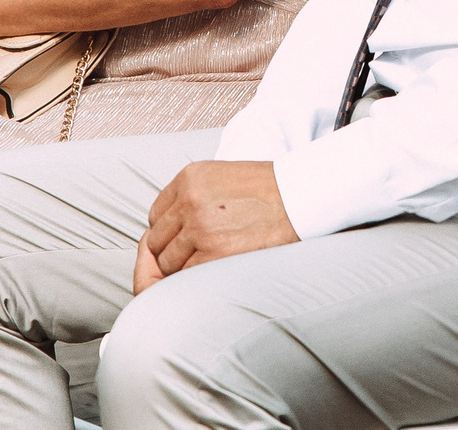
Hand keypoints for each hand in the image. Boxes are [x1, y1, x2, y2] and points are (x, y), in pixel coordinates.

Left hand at [134, 161, 299, 291]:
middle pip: (157, 241)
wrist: (302, 198)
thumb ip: (192, 198)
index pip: (156, 215)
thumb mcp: (222, 178)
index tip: (184, 241)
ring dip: (184, 269)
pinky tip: (217, 270)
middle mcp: (189, 200)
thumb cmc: (268, 191)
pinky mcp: (214, 252)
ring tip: (212, 264)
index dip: (168, 233)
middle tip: (197, 258)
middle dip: (171, 253)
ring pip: (168, 262)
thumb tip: (168, 235)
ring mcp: (200, 227)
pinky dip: (196, 280)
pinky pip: (186, 276)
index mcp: (189, 177)